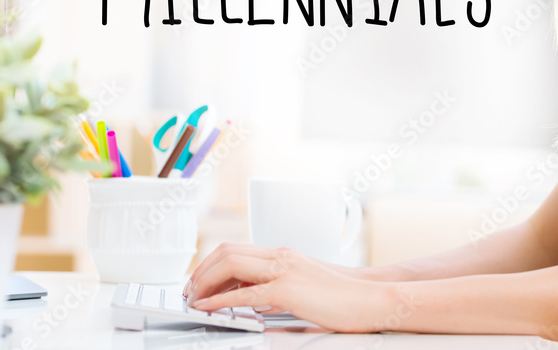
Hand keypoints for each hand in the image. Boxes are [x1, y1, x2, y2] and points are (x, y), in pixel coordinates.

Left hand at [184, 242, 391, 332]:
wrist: (370, 297)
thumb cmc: (342, 295)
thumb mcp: (303, 283)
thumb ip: (275, 285)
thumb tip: (248, 296)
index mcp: (282, 254)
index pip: (235, 249)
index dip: (210, 265)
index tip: (198, 283)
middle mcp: (280, 256)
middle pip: (226, 252)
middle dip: (200, 271)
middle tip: (188, 291)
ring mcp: (284, 271)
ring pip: (230, 265)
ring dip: (203, 282)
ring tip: (192, 299)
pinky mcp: (288, 291)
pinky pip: (245, 293)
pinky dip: (219, 300)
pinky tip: (207, 308)